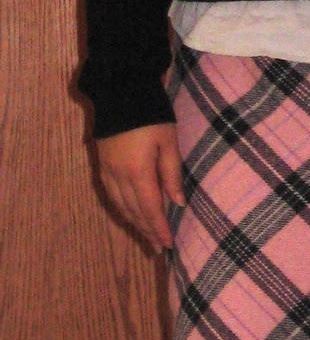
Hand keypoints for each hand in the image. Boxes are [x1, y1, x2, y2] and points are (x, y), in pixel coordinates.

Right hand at [96, 124, 184, 253]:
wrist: (119, 91)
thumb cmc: (151, 115)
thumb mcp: (169, 142)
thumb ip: (172, 174)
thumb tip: (177, 203)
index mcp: (138, 172)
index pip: (150, 209)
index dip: (159, 228)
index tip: (168, 245)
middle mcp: (119, 176)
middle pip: (134, 211)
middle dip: (147, 231)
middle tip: (158, 248)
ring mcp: (107, 170)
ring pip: (121, 205)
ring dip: (134, 223)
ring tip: (146, 237)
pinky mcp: (102, 164)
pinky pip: (111, 195)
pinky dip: (121, 209)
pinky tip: (129, 215)